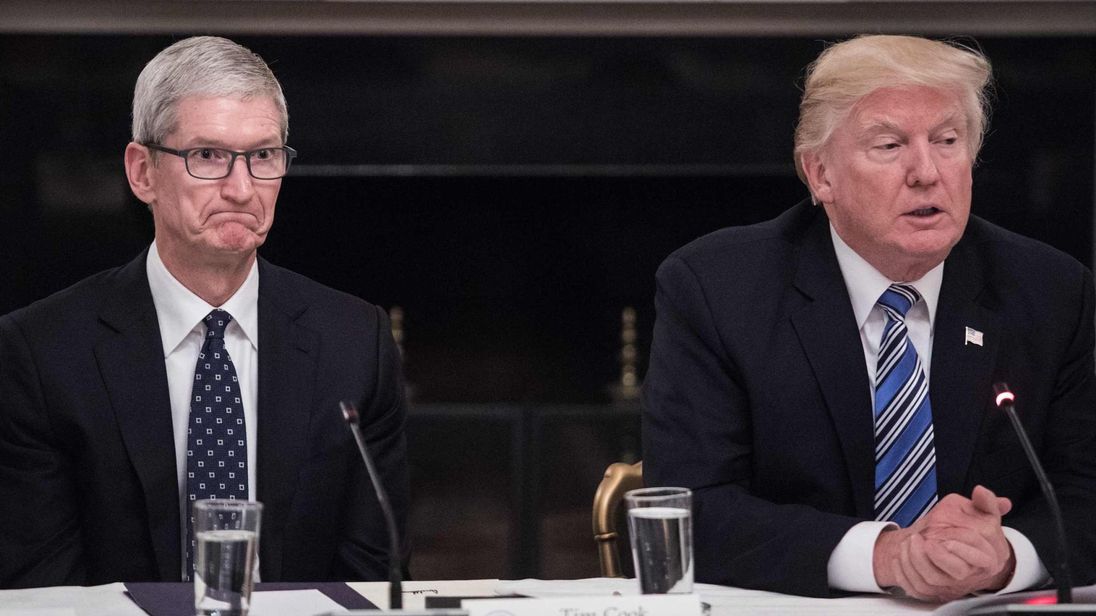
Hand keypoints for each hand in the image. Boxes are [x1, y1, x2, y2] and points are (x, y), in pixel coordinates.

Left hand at [873, 486, 1015, 600]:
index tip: (948, 540)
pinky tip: (899, 557)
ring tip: (909, 542)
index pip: (982, 560)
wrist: (957, 553)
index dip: (964, 550)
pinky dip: (904, 573)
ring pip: (931, 581)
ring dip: (915, 561)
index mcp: (988, 558)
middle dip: (937, 556)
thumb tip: (980, 491)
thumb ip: (985, 502)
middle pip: (956, 573)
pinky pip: (915, 588)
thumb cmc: (973, 533)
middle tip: (922, 539)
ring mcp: (951, 586)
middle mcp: (971, 575)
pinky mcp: (933, 592)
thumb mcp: (984, 515)